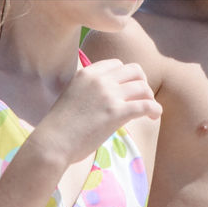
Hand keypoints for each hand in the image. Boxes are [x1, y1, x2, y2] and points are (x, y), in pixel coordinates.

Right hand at [33, 59, 159, 164]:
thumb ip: (89, 90)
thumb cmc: (59, 126)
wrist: (52, 142)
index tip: (127, 89)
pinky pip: (146, 105)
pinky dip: (154, 109)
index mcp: (87, 73)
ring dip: (149, 98)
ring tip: (149, 111)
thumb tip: (107, 98)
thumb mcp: (72, 96)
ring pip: (143, 87)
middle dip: (142, 83)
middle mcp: (100, 80)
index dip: (126, 76)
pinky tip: (154, 116)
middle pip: (135, 71)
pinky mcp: (116, 112)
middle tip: (141, 98)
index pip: (117, 64)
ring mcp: (109, 95)